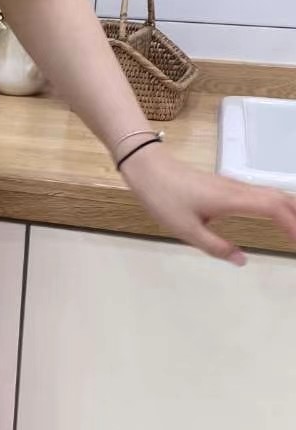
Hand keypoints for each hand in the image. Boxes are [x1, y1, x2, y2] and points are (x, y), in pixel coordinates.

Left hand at [120, 144, 295, 264]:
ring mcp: (232, 185)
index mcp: (232, 199)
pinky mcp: (225, 186)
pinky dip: (276, 205)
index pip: (274, 209)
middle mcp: (238, 189)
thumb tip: (242, 260)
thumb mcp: (185, 229)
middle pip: (280, 198)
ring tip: (295, 229)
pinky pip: (260, 194)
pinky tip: (276, 215)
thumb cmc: (163, 198)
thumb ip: (216, 246)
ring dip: (290, 209)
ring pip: (271, 194)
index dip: (293, 224)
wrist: (147, 168)